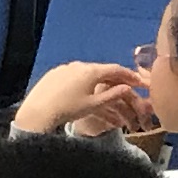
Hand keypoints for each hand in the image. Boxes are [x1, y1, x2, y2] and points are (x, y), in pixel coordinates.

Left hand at [15, 60, 152, 138]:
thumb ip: (113, 95)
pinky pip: (74, 74)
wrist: (38, 112)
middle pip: (102, 69)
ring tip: (107, 86)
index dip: (130, 75)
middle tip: (127, 84)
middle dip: (116, 77)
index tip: (140, 82)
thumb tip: (127, 88)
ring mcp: (64, 68)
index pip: (116, 69)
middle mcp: (78, 65)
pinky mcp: (53, 73)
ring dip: (100, 78)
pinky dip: (84, 80)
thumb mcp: (94, 104)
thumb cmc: (68, 109)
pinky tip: (85, 88)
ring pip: (87, 71)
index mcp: (91, 71)